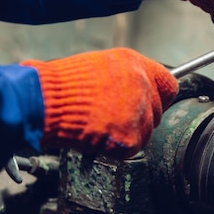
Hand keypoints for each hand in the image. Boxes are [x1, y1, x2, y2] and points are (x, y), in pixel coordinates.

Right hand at [21, 48, 177, 157]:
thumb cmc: (62, 84)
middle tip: (113, 119)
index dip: (159, 98)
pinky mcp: (129, 136)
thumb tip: (135, 88)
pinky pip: (131, 148)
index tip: (151, 104)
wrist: (45, 101)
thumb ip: (124, 77)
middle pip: (157, 112)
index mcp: (135, 64)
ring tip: (100, 126)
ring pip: (145, 132)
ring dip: (126, 134)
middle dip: (138, 119)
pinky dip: (116, 149)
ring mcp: (138, 111)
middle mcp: (142, 84)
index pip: (168, 85)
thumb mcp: (98, 65)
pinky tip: (98, 136)